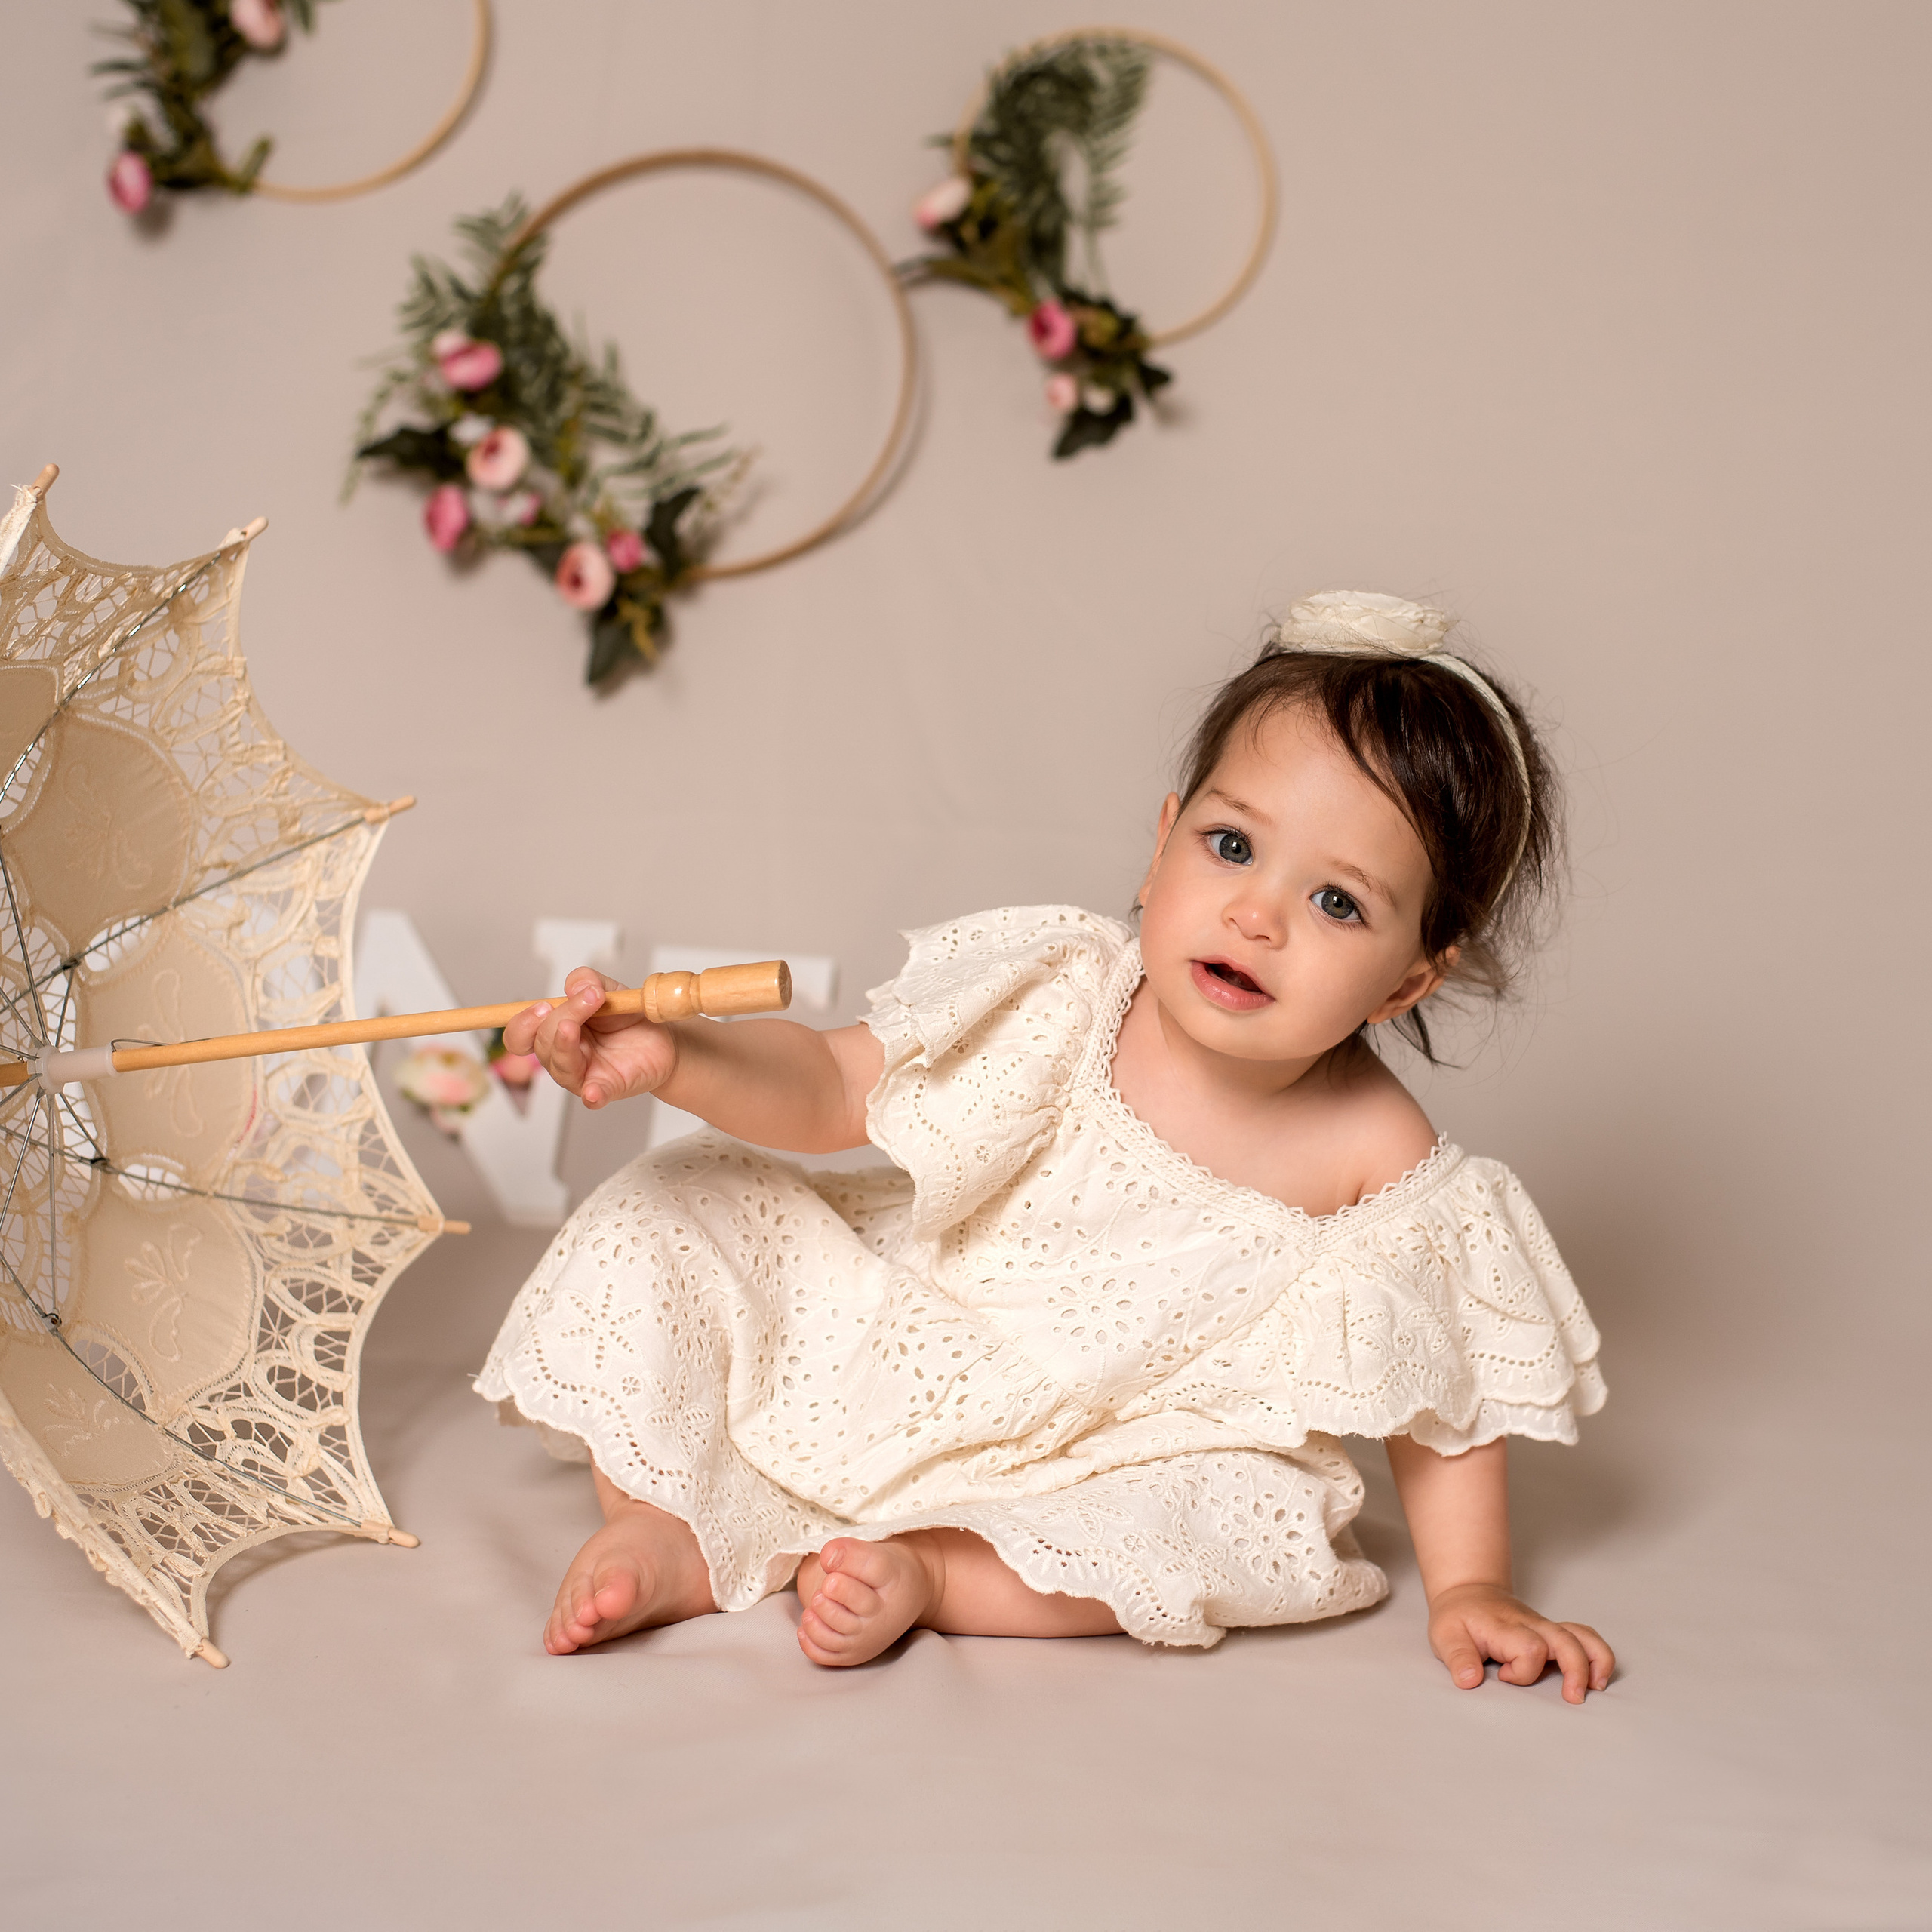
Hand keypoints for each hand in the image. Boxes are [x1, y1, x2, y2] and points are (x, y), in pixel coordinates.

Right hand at [502, 967, 675, 1110]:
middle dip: (558, 1019)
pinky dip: (592, 1095)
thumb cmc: (626, 1018)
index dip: (523, 1024)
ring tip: (573, 1026)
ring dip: (564, 1046)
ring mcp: (583, 1074)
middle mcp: (563, 1055)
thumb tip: (574, 987)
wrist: (662, 1037)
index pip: (522, 1035)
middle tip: (587, 999)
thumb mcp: (608, 989)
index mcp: (555, 1030)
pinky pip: (594, 1096)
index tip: (542, 1006)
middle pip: (542, 1045)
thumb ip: (588, 980)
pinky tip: (592, 1092)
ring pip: (561, 1067)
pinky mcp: (607, 1088)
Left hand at [1427, 1581, 1613, 1703]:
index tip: (1502, 1675)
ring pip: (1583, 1636)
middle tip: (1572, 1698)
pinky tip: (1596, 1677)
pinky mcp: (1552, 1632)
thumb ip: (1458, 1657)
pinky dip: (1597, 1654)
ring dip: (1596, 1660)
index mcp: (1506, 1628)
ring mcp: (1545, 1627)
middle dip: (1575, 1670)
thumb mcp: (1445, 1635)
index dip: (1521, 1671)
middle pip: (1566, 1641)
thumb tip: (1469, 1681)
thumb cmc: (1458, 1616)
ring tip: (1596, 1687)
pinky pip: (1583, 1637)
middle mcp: (1532, 1625)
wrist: (1468, 1591)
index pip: (1529, 1649)